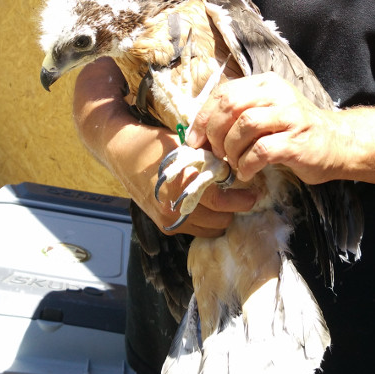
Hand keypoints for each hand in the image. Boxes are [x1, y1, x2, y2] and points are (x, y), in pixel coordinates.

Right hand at [74, 58, 256, 237]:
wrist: (121, 151)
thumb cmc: (154, 143)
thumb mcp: (186, 147)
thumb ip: (209, 160)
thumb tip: (236, 167)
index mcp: (180, 187)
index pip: (220, 202)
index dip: (240, 200)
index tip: (253, 195)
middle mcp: (173, 210)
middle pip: (218, 222)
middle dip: (231, 209)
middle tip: (237, 193)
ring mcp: (167, 220)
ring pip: (208, 230)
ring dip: (219, 217)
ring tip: (223, 199)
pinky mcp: (163, 225)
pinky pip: (194, 230)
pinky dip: (205, 221)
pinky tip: (206, 204)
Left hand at [187, 72, 350, 184]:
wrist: (338, 143)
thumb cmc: (295, 130)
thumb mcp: (268, 111)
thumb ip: (240, 113)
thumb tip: (201, 132)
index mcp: (265, 83)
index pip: (223, 93)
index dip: (203, 118)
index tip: (195, 140)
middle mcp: (277, 94)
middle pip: (230, 106)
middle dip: (214, 134)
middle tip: (215, 153)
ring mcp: (288, 115)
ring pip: (244, 126)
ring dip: (231, 150)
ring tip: (233, 163)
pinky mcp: (296, 140)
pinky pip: (260, 151)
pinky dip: (246, 164)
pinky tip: (246, 172)